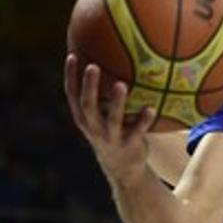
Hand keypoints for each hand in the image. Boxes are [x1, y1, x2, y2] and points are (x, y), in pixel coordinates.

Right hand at [64, 53, 155, 183]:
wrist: (123, 167)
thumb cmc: (113, 131)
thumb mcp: (102, 115)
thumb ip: (103, 95)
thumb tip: (113, 62)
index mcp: (84, 118)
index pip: (72, 94)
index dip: (70, 76)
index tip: (72, 56)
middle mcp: (93, 127)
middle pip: (87, 105)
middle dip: (89, 86)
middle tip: (93, 66)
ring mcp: (110, 137)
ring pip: (112, 119)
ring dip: (116, 102)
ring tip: (121, 84)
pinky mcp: (129, 145)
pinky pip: (137, 131)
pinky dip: (144, 120)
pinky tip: (152, 108)